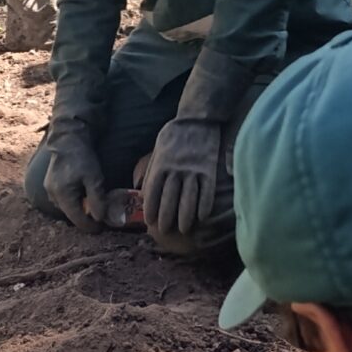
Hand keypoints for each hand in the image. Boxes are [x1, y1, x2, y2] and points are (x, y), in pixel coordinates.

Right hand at [37, 119, 105, 228]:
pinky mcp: (50, 185)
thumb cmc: (82, 158)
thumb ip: (97, 199)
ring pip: (67, 208)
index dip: (90, 226)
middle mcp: (52, 195)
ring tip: (94, 207)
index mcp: (62, 195)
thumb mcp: (94, 178)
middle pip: (71, 214)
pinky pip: (63, 200)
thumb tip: (100, 219)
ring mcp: (49, 190)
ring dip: (79, 210)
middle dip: (85, 218)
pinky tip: (84, 197)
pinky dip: (74, 202)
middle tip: (101, 218)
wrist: (68, 140)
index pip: (76, 219)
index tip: (101, 229)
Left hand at [145, 118, 225, 238]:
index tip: (149, 222)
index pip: (153, 192)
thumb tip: (143, 192)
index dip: (151, 209)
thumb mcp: (156, 150)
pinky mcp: (209, 170)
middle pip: (169, 199)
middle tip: (164, 231)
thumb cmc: (173, 136)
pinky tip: (201, 218)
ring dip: (185, 217)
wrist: (197, 120)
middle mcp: (176, 170)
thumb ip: (152, 171)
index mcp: (161, 165)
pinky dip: (204, 206)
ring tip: (182, 229)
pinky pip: (207, 192)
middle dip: (166, 218)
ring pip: (188, 199)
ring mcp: (194, 171)